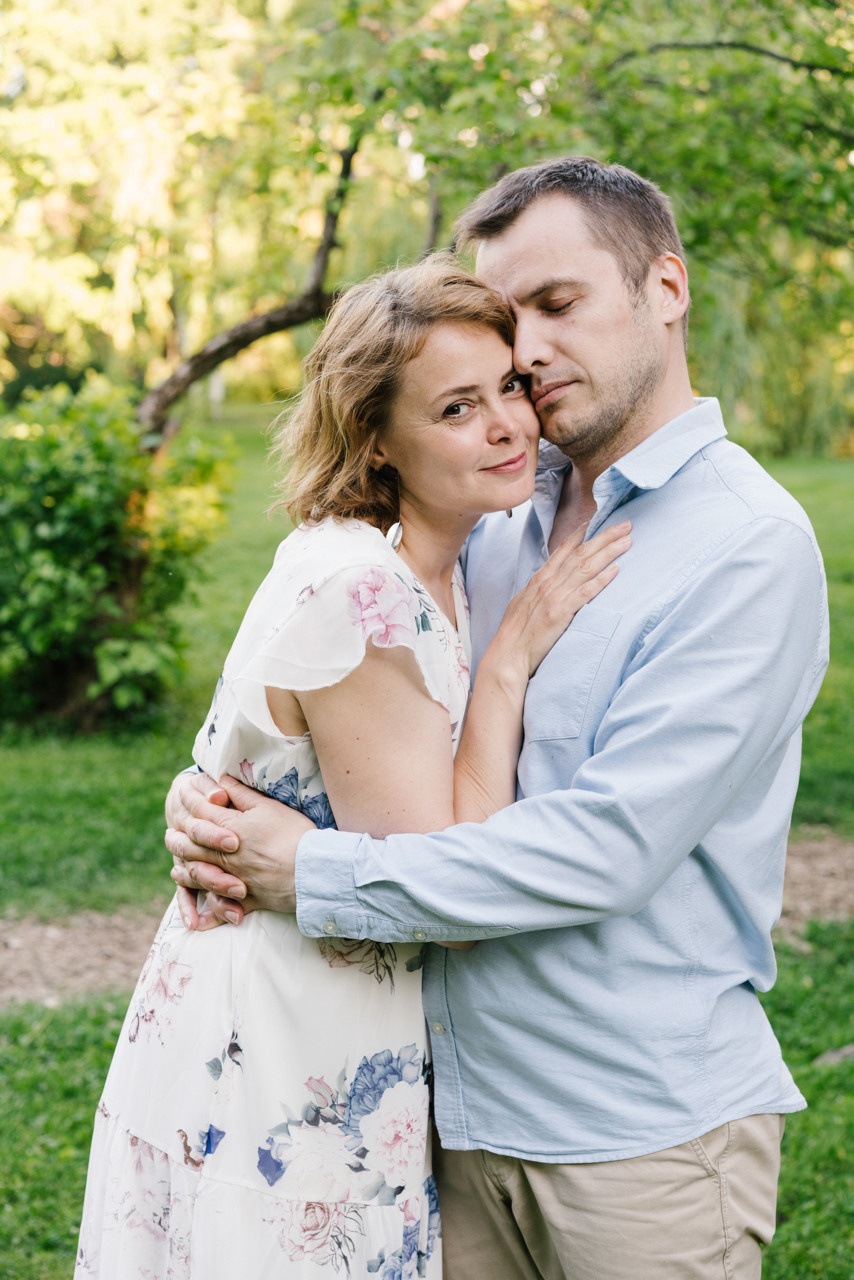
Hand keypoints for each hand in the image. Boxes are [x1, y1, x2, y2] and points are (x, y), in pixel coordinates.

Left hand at [166, 775, 315, 928]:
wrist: (312, 870)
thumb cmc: (294, 835)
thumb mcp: (269, 807)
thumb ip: (242, 794)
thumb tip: (221, 781)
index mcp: (231, 829)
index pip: (202, 812)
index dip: (190, 801)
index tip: (183, 793)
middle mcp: (226, 856)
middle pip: (192, 846)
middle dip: (177, 839)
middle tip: (169, 835)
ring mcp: (234, 879)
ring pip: (199, 876)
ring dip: (185, 872)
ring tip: (176, 869)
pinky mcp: (246, 900)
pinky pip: (222, 910)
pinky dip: (208, 915)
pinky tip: (198, 921)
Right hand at [487, 520, 630, 680]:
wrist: (507, 654)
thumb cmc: (514, 634)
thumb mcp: (523, 603)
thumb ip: (538, 591)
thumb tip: (547, 584)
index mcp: (539, 580)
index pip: (563, 550)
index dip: (580, 534)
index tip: (595, 522)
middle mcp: (547, 583)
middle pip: (580, 553)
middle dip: (604, 537)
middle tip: (625, 525)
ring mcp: (554, 597)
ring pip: (586, 567)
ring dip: (608, 552)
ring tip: (626, 541)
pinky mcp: (560, 613)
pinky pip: (585, 592)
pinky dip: (601, 580)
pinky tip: (615, 570)